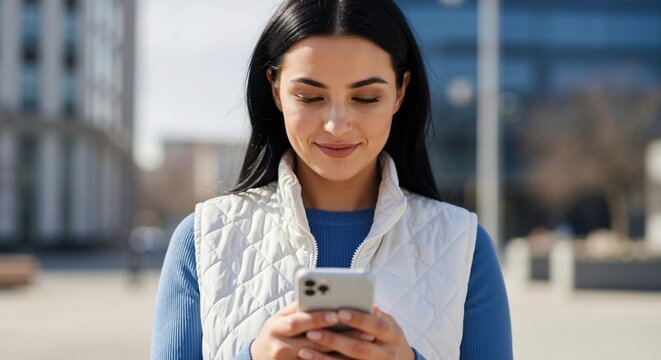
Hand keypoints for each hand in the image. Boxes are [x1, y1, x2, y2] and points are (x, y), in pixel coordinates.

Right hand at [250, 302, 375, 359]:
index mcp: (276, 326)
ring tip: (364, 341)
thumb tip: (324, 296)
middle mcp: (280, 346)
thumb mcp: (281, 317)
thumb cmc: (276, 331)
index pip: (298, 322)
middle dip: (339, 336)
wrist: (259, 357)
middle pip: (312, 342)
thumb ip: (299, 308)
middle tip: (363, 331)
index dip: (317, 318)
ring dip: (344, 350)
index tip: (336, 314)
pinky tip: (353, 356)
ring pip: (319, 357)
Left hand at [297, 306, 413, 359]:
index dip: (359, 319)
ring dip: (324, 358)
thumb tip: (365, 302)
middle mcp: (388, 355)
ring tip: (303, 350)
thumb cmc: (385, 333)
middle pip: (360, 349)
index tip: (339, 312)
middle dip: (335, 340)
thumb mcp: (386, 321)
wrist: (397, 359)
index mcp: (394, 336)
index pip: (377, 326)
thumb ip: (373, 313)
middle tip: (312, 332)